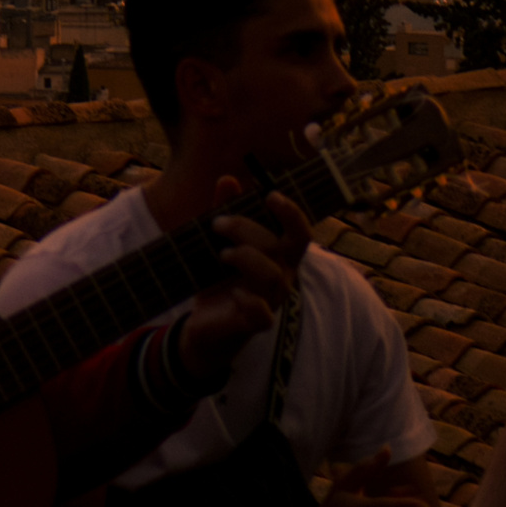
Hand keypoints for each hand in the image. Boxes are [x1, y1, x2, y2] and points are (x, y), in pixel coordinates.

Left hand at [174, 183, 305, 388]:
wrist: (204, 327)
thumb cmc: (219, 280)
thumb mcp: (217, 243)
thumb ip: (224, 211)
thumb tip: (228, 180)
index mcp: (279, 255)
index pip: (300, 233)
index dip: (292, 213)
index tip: (270, 195)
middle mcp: (282, 277)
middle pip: (280, 248)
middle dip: (247, 228)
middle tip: (217, 224)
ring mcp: (271, 301)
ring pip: (272, 276)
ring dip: (244, 257)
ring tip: (221, 255)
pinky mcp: (254, 324)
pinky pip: (262, 314)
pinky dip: (247, 300)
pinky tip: (232, 292)